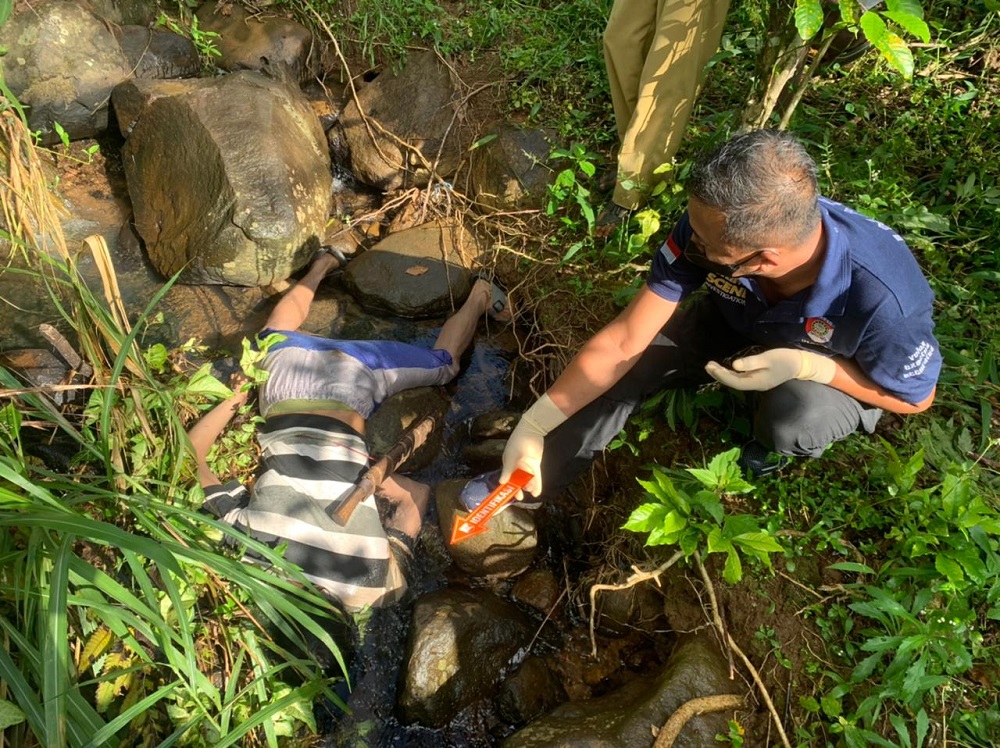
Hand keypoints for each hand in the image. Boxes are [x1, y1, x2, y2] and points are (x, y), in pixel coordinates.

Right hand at [500, 394, 568, 497]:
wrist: (532, 430)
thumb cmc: (518, 442)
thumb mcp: (512, 457)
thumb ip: (508, 470)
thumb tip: (501, 482)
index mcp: (508, 464)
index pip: (507, 478)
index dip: (508, 487)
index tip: (509, 495)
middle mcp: (516, 466)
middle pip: (517, 480)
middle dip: (519, 489)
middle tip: (521, 497)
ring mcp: (526, 465)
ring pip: (527, 479)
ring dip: (529, 486)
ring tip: (531, 492)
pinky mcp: (535, 464)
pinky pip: (535, 476)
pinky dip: (537, 484)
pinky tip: (537, 492)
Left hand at [705, 348, 835, 391]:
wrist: (800, 364)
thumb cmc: (784, 359)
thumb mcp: (768, 358)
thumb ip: (751, 362)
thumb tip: (734, 365)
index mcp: (757, 382)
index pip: (734, 381)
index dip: (721, 375)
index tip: (711, 367)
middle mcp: (755, 385)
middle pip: (733, 383)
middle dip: (719, 375)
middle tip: (707, 365)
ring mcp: (756, 383)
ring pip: (736, 381)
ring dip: (723, 374)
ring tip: (711, 366)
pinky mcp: (758, 379)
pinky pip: (740, 378)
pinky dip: (730, 374)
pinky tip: (725, 369)